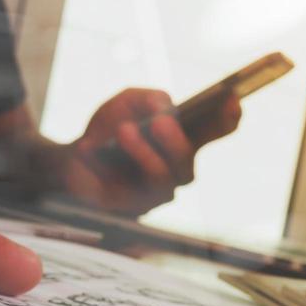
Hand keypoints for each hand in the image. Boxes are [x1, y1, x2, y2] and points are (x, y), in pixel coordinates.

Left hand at [58, 87, 241, 215]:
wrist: (72, 159)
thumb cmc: (107, 131)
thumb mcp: (126, 102)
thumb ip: (148, 99)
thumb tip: (165, 107)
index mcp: (181, 141)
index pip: (213, 133)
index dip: (227, 119)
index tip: (233, 100)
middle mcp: (174, 169)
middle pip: (189, 163)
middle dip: (177, 143)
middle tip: (162, 122)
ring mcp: (156, 192)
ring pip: (166, 178)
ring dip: (145, 153)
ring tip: (125, 130)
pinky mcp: (131, 207)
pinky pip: (134, 190)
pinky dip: (117, 163)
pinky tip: (101, 145)